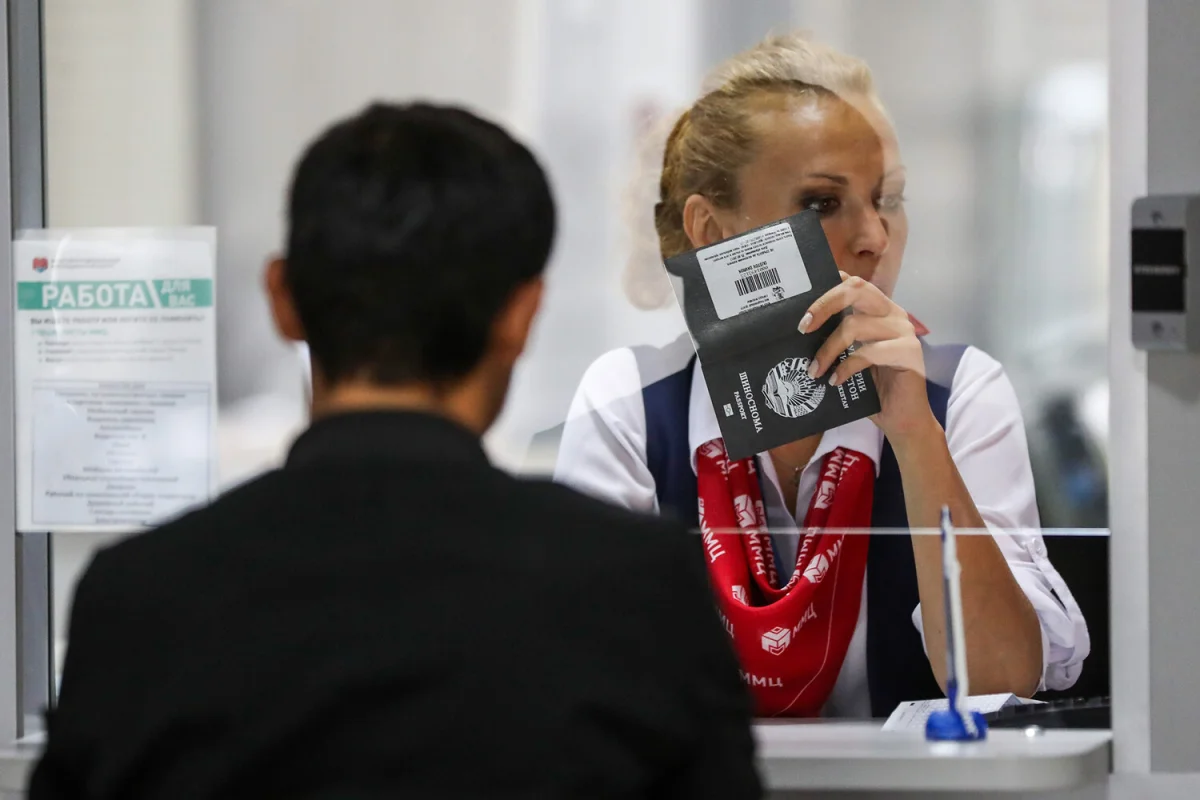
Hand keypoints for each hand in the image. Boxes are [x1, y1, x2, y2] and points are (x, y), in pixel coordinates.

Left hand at [798, 272, 937, 442]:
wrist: (901, 418)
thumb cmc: (871, 387)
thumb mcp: (847, 357)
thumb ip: (834, 338)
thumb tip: (798, 330)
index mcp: (878, 309)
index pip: (853, 282)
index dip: (827, 283)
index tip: (800, 297)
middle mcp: (893, 312)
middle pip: (856, 289)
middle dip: (824, 304)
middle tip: (802, 327)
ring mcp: (903, 330)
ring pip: (855, 326)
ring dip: (828, 350)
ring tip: (814, 371)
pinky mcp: (909, 352)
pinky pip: (868, 352)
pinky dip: (846, 367)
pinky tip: (835, 380)